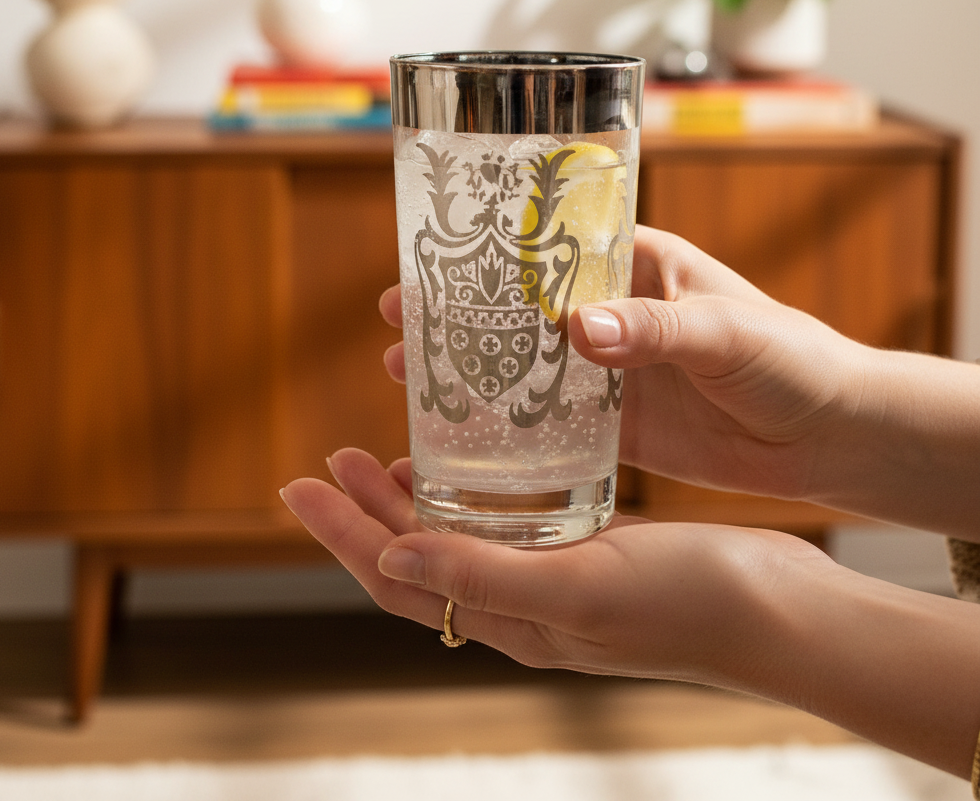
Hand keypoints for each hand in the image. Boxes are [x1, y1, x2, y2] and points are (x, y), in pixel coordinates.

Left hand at [281, 449, 979, 779]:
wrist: (777, 608)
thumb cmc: (687, 600)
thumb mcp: (578, 586)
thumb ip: (483, 576)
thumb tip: (387, 562)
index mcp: (510, 620)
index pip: (396, 580)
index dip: (341, 535)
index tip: (300, 484)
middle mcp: (522, 606)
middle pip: (418, 559)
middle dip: (364, 512)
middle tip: (332, 457)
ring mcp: (555, 581)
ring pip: (459, 542)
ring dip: (412, 504)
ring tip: (383, 457)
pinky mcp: (588, 553)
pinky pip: (508, 526)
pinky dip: (474, 496)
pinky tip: (476, 465)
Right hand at [379, 225, 866, 502]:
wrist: (833, 436)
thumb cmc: (795, 359)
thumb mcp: (727, 332)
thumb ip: (656, 330)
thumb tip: (579, 330)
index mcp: (639, 267)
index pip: (551, 247)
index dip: (490, 252)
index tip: (435, 254)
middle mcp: (616, 314)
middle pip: (521, 305)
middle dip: (461, 309)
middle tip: (399, 314)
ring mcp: (613, 371)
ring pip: (527, 362)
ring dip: (472, 365)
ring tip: (408, 370)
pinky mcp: (619, 425)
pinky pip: (553, 421)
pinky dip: (509, 422)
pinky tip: (463, 429)